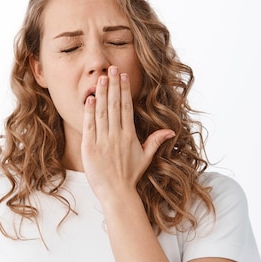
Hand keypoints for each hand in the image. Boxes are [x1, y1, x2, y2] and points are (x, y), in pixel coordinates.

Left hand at [81, 65, 174, 204]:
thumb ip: (155, 141)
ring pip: (102, 112)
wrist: (116, 193)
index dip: (124, 90)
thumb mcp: (145, 157)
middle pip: (114, 105)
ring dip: (101, 94)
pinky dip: (89, 111)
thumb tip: (170, 131)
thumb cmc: (130, 176)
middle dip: (113, 85)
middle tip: (111, 69)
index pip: (126, 107)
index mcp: (129, 136)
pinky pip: (90, 125)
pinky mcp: (90, 147)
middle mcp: (117, 136)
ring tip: (100, 78)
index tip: (123, 76)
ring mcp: (103, 141)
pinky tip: (90, 98)